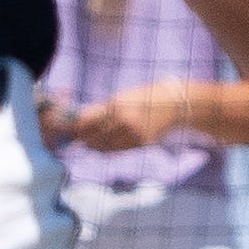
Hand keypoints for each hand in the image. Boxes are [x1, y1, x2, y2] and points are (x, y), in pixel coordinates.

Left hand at [62, 79, 196, 152]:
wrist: (174, 105)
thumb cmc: (145, 97)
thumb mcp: (122, 97)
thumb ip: (102, 109)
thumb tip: (80, 121)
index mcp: (116, 106)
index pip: (87, 122)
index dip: (78, 128)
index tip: (74, 130)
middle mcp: (124, 121)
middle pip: (94, 137)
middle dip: (85, 139)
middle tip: (80, 140)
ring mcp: (133, 134)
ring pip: (106, 147)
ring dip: (96, 147)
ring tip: (91, 145)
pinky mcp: (141, 143)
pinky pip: (119, 150)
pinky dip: (109, 150)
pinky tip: (106, 147)